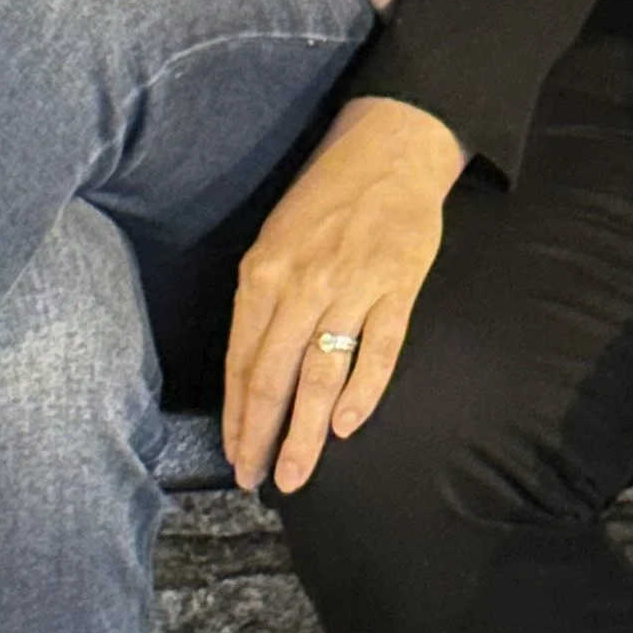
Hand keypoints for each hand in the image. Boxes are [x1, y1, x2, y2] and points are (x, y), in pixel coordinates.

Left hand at [223, 97, 465, 495]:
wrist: (389, 152)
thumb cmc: (325, 197)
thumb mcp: (274, 240)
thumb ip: (263, 301)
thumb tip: (251, 370)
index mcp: (263, 273)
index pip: (242, 361)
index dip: (237, 414)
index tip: (235, 454)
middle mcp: (301, 284)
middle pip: (274, 377)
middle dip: (262, 436)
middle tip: (257, 481)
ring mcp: (352, 288)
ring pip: (321, 375)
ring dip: (305, 432)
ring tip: (296, 473)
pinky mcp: (398, 288)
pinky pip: (377, 351)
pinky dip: (362, 392)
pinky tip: (346, 428)